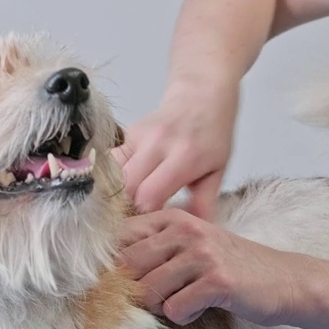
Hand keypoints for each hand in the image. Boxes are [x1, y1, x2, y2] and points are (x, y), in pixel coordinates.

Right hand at [113, 77, 238, 220]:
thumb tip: (190, 233)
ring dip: (118, 196)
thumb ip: (204, 203)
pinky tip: (124, 189)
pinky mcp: (126, 134)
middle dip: (128, 210)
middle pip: (126, 188)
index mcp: (185, 156)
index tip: (151, 226)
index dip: (145, 216)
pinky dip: (113, 180)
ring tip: (129, 208)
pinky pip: (110, 164)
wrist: (201, 94)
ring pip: (113, 177)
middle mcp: (158, 143)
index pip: (149, 196)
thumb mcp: (218, 170)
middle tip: (137, 221)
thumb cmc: (213, 135)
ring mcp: (139, 136)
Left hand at [120, 208, 307, 325]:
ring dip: (163, 306)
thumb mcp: (192, 246)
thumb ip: (154, 249)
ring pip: (149, 290)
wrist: (285, 280)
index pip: (119, 237)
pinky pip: (175, 309)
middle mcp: (186, 230)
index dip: (113, 265)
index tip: (126, 280)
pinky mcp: (216, 280)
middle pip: (128, 266)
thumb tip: (105, 270)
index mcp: (173, 218)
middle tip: (162, 296)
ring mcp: (202, 253)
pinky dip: (185, 316)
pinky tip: (202, 307)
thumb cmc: (232, 267)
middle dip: (138, 290)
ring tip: (186, 300)